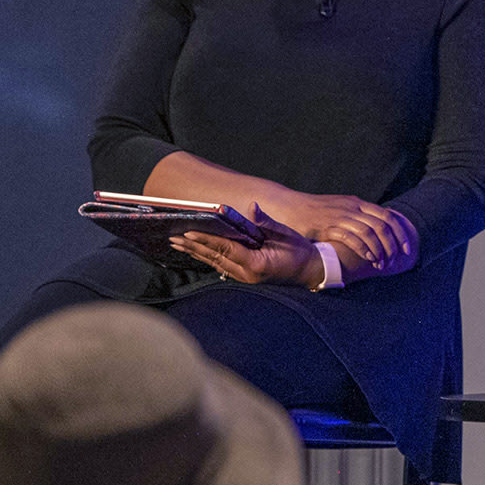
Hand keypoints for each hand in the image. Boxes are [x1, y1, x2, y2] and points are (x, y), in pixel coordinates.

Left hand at [172, 204, 320, 286]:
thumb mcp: (286, 235)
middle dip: (193, 246)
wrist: (311, 272)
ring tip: (177, 243)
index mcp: (256, 264)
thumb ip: (266, 222)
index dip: (206, 240)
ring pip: (214, 263)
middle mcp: (246, 274)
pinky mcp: (244, 276)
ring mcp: (244, 277)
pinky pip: (221, 265)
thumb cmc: (300, 252)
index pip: (225, 249)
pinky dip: (206, 257)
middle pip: (214, 258)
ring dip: (195, 252)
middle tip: (173, 237)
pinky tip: (196, 251)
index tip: (188, 232)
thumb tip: (252, 206)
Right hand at [318, 209, 418, 278]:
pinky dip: (362, 249)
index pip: (388, 216)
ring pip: (369, 232)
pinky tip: (368, 258)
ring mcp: (340, 216)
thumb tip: (375, 231)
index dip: (401, 233)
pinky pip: (351, 237)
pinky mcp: (327, 227)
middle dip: (393, 245)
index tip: (407, 248)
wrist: (289, 206)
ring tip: (381, 264)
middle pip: (382, 225)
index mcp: (357, 203)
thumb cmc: (316, 211)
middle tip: (396, 260)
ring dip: (378, 250)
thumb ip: (357, 216)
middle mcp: (352, 208)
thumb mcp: (341, 208)